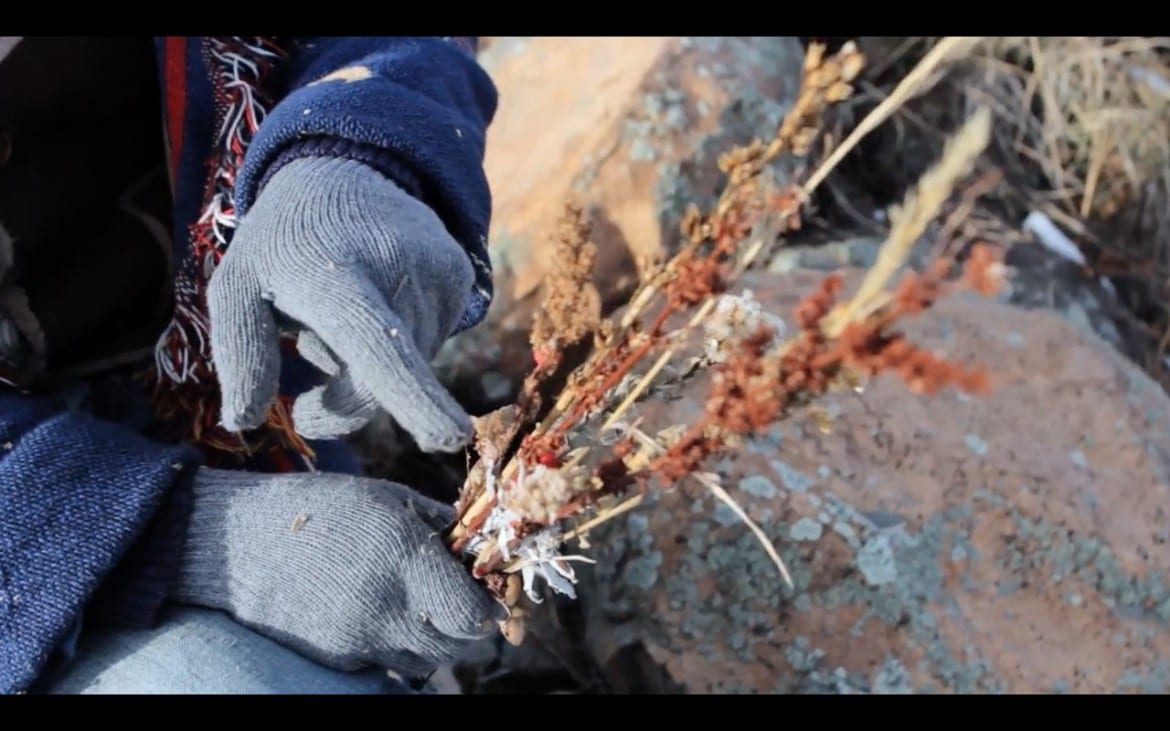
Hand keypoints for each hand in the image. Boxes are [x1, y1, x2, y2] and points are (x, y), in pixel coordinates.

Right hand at [172, 467, 503, 676]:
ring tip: (422, 611)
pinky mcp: (338, 658)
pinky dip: (397, 648)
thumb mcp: (385, 497)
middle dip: (469, 626)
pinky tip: (383, 619)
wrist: (240, 544)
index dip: (488, 607)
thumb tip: (474, 542)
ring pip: (427, 661)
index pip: (470, 610)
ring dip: (436, 642)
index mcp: (403, 553)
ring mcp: (359, 637)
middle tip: (461, 603)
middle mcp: (385, 602)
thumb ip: (436, 523)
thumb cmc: (319, 509)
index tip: (490, 596)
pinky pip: (388, 664)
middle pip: (457, 643)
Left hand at [207, 156, 474, 451]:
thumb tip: (246, 422)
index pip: (379, 344)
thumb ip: (239, 353)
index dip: (411, 396)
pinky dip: (400, 344)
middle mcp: (399, 269)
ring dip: (372, 368)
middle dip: (345, 403)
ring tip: (344, 318)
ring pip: (411, 368)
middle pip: (386, 380)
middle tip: (305, 401)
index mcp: (335, 275)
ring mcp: (438, 271)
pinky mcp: (460, 277)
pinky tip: (377, 302)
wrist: (344, 171)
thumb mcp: (235, 286)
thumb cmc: (281, 241)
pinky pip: (430, 342)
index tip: (449, 437)